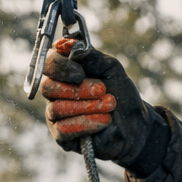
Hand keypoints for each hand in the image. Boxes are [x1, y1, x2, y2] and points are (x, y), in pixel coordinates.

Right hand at [40, 41, 164, 168]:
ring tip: (110, 106)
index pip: (47, 63)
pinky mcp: (61, 136)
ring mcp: (55, 115)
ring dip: (87, 107)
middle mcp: (55, 92)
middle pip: (48, 87)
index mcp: (63, 72)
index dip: (60, 67)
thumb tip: (67, 45)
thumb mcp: (110, 68)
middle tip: (102, 90)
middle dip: (78, 89)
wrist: (134, 123)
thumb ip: (90, 56)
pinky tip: (104, 121)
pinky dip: (86, 123)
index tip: (80, 73)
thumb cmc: (120, 93)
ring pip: (57, 108)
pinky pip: (63, 129)